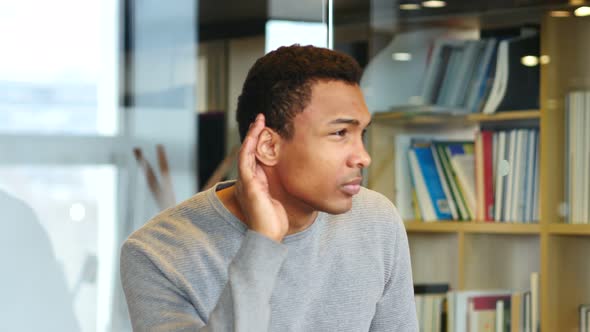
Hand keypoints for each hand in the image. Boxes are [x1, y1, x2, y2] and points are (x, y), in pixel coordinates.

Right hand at [234, 114, 288, 242]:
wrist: (268, 235)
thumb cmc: (275, 220)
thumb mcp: (279, 197)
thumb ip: (280, 186)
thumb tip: (294, 175)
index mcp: (254, 181)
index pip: (254, 156)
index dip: (258, 140)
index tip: (265, 127)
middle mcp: (248, 179)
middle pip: (248, 150)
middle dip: (254, 133)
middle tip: (260, 117)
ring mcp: (246, 181)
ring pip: (246, 151)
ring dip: (252, 135)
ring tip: (258, 121)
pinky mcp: (249, 184)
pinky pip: (246, 161)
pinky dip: (249, 147)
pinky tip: (255, 136)